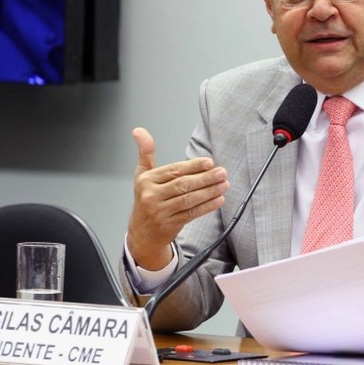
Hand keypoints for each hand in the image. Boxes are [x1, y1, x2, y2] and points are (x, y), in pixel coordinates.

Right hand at [126, 127, 228, 269]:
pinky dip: (207, 207)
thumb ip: (145, 152)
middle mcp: (152, 196)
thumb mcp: (142, 175)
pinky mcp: (170, 225)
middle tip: (222, 172)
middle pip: (183, 185)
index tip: (209, 162)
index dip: (193, 166)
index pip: (174, 171)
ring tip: (224, 184)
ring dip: (209, 192)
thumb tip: (139, 131)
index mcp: (147, 181)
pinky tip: (218, 200)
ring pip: (189, 200)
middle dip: (205, 178)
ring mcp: (161, 212)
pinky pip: (191, 214)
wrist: (142, 233)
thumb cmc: (146, 199)